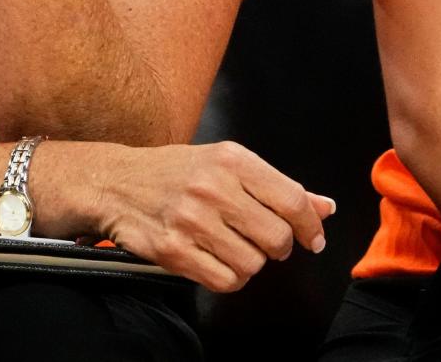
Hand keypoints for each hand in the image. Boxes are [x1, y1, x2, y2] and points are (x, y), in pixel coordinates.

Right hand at [99, 142, 334, 291]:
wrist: (116, 182)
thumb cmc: (175, 172)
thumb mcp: (225, 163)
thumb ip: (276, 186)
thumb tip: (325, 207)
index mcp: (231, 159)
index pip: (292, 199)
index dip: (311, 225)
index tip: (312, 238)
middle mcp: (213, 186)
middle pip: (277, 238)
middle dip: (276, 247)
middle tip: (260, 239)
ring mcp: (192, 220)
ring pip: (253, 264)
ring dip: (248, 261)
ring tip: (228, 244)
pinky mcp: (174, 250)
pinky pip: (226, 281)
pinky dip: (226, 277)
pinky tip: (213, 258)